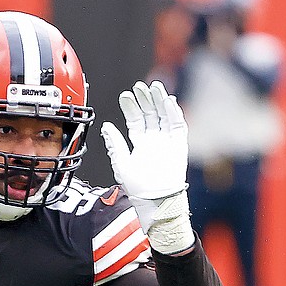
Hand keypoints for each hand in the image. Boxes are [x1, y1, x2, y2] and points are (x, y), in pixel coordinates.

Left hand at [100, 80, 187, 200]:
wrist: (156, 199)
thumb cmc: (138, 186)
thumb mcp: (121, 163)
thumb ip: (115, 144)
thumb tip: (105, 127)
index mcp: (140, 143)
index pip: (135, 120)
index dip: (131, 107)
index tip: (125, 95)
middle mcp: (154, 139)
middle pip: (150, 114)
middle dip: (145, 100)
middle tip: (139, 86)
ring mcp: (167, 140)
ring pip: (164, 115)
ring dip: (159, 101)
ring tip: (153, 87)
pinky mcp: (179, 144)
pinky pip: (177, 124)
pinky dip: (173, 112)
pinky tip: (166, 101)